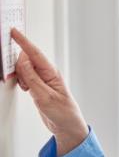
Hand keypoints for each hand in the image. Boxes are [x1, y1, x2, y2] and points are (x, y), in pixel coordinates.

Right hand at [11, 28, 88, 156]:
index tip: (14, 31)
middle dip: (20, 67)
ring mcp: (42, 79)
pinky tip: (27, 90)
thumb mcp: (45, 96)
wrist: (66, 125)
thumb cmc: (62, 111)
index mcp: (52, 72)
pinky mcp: (38, 86)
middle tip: (24, 82)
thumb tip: (23, 61)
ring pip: (24, 69)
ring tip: (29, 90)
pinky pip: (26, 77)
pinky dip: (22, 82)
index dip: (23, 41)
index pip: (35, 53)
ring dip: (21, 77)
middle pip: (27, 60)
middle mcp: (47, 73)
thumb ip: (32, 78)